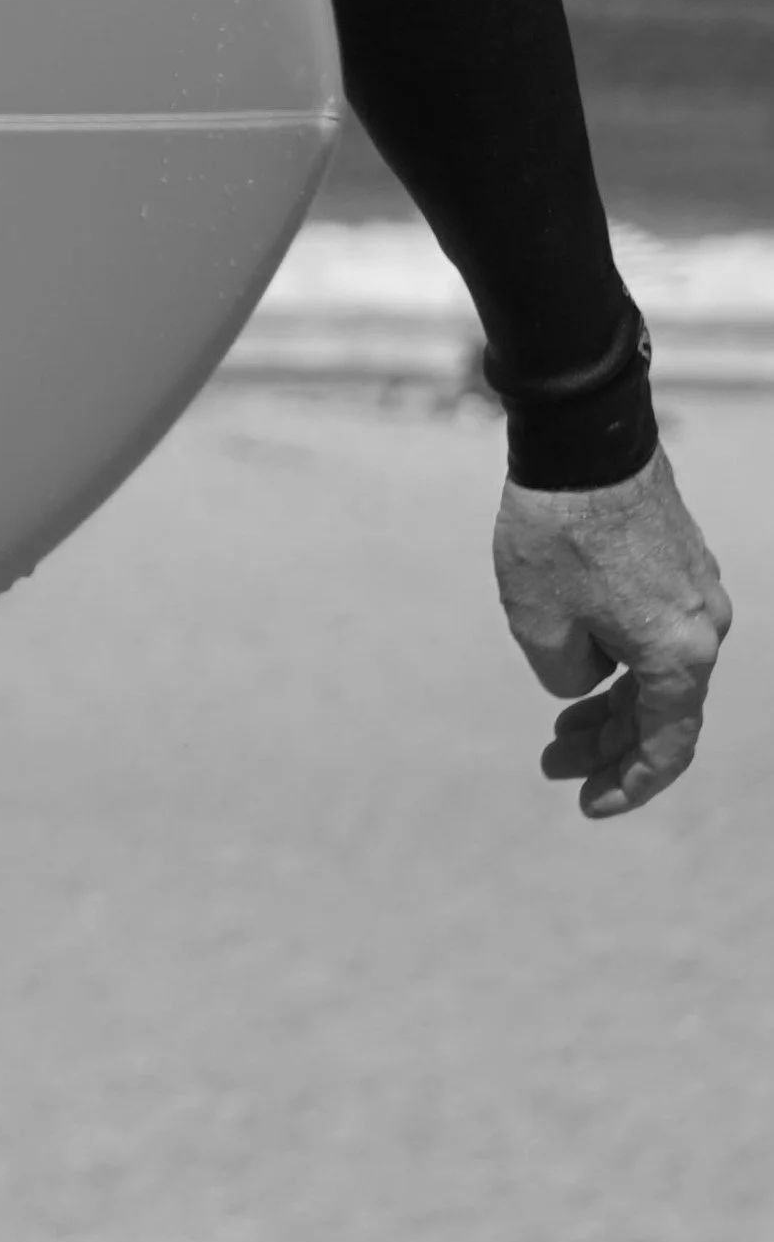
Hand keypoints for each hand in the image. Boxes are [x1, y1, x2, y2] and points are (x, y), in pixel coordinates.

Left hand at [493, 447, 732, 818]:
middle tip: (554, 764)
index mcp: (679, 651)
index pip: (666, 744)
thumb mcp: (539, 626)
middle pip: (662, 710)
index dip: (628, 784)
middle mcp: (703, 624)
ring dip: (612, 703)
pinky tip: (580, 665)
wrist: (582, 437)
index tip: (588, 804)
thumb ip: (567, 678)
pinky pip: (656, 632)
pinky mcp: (679, 559)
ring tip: (559, 729)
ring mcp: (695, 588)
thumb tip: (587, 681)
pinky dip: (621, 660)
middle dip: (609, 747)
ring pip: (659, 670)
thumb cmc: (556, 532)